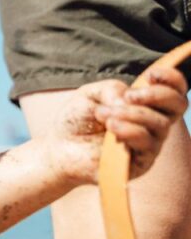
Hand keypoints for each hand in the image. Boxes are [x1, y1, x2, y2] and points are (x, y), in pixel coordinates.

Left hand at [52, 69, 188, 182]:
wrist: (59, 148)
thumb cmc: (77, 120)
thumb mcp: (90, 94)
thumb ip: (112, 90)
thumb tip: (129, 100)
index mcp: (145, 103)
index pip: (174, 89)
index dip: (171, 78)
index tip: (150, 75)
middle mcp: (153, 123)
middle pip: (178, 105)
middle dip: (157, 95)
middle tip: (129, 96)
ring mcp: (150, 144)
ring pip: (160, 124)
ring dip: (131, 114)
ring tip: (103, 115)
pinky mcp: (141, 163)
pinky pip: (147, 144)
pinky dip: (130, 131)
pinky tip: (111, 127)